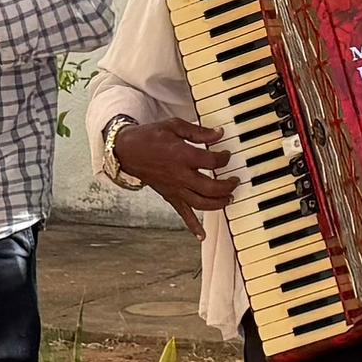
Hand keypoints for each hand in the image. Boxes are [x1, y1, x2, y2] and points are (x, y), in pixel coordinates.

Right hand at [114, 119, 234, 216]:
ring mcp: (174, 188)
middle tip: (235, 181)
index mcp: (182, 156)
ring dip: (218, 204)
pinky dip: (192, 226)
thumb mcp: (174, 126)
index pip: (212, 162)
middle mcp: (179, 175)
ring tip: (228, 199)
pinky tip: (202, 235)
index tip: (227, 155)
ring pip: (201, 203)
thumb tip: (219, 134)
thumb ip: (198, 132)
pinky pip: (182, 214)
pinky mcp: (169, 196)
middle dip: (227, 186)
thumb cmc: (149, 136)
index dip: (224, 158)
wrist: (126, 150)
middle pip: (210, 188)